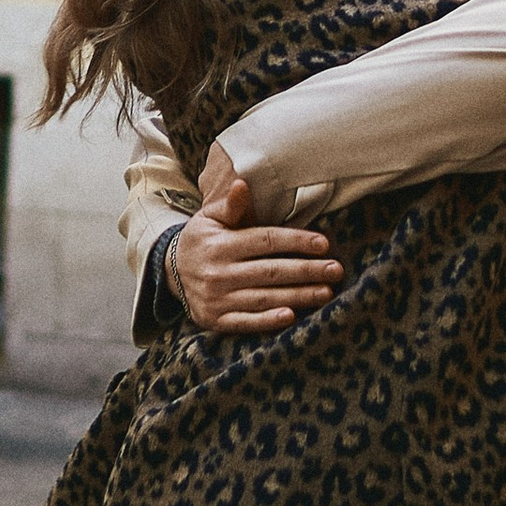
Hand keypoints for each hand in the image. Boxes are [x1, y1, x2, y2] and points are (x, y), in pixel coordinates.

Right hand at [170, 175, 343, 333]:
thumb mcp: (210, 219)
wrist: (170, 272)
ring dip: (298, 296)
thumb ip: (230, 206)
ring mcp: (217, 299)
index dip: (295, 242)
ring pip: (264, 297)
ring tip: (326, 292)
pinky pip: (246, 322)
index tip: (323, 244)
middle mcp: (219, 272)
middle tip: (336, 270)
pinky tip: (291, 316)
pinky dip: (268, 320)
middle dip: (307, 271)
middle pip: (271, 271)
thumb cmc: (201, 240)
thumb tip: (242, 183)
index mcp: (220, 245)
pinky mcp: (216, 320)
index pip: (265, 241)